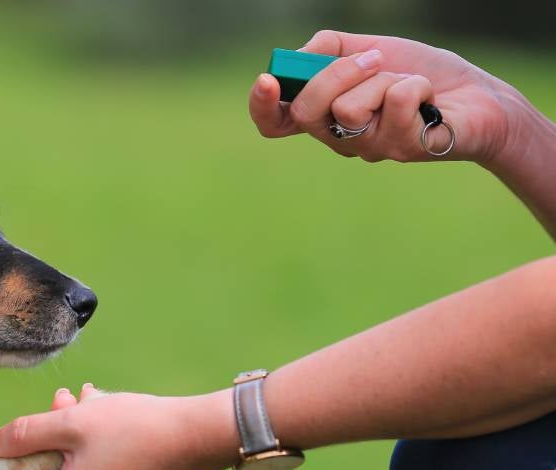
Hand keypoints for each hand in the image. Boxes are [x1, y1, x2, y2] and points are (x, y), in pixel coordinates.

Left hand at [0, 384, 237, 469]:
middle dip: (27, 444)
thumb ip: (24, 433)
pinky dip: (80, 437)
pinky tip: (93, 404)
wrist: (201, 436)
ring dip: (59, 431)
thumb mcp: (73, 423)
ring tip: (75, 399)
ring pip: (59, 465)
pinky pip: (82, 465)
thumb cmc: (137, 427)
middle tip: (38, 413)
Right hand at [249, 30, 518, 163]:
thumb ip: (328, 49)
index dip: (262, 107)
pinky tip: (430, 98)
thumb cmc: (420, 73)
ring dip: (384, 79)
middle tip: (373, 60)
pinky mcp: (402, 149)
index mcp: (324, 115)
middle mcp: (340, 138)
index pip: (275, 122)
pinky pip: (394, 103)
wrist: (479, 95)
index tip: (268, 80)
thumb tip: (299, 58)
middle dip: (336, 74)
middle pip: (305, 113)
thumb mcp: (369, 48)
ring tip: (407, 84)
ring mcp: (369, 149)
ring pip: (349, 108)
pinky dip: (416, 85)